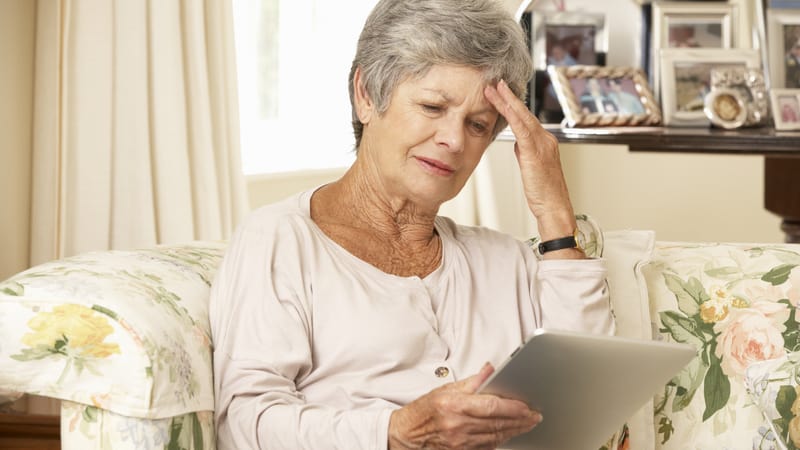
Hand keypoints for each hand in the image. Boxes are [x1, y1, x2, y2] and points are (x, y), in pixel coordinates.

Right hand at [388, 363, 541, 449]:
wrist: (408, 433)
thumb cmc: (425, 410)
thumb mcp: (446, 389)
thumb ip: (472, 381)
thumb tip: (490, 369)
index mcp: (455, 405)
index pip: (491, 406)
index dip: (513, 407)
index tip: (527, 406)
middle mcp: (458, 425)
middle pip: (498, 423)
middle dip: (520, 420)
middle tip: (534, 416)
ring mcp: (460, 442)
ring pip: (496, 437)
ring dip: (515, 430)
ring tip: (527, 424)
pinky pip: (488, 447)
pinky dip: (501, 440)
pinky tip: (510, 434)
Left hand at [484, 80, 576, 242]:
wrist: (555, 208)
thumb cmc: (544, 194)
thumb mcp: (532, 169)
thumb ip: (526, 153)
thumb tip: (518, 143)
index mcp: (545, 143)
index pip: (526, 119)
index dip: (514, 105)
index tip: (502, 93)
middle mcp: (546, 139)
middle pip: (525, 113)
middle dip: (509, 97)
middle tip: (496, 82)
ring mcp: (543, 144)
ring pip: (522, 117)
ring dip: (507, 101)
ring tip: (493, 89)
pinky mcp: (535, 152)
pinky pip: (521, 129)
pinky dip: (511, 115)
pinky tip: (501, 106)